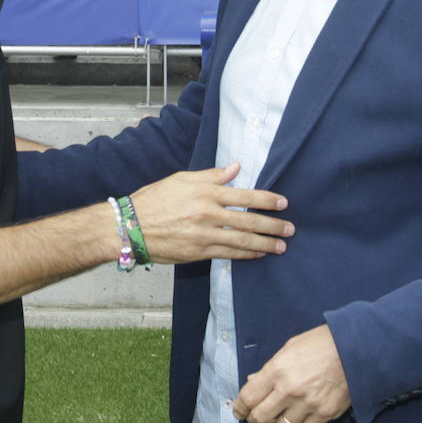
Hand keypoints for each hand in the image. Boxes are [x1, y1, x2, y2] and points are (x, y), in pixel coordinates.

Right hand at [129, 163, 292, 262]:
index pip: (245, 194)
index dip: (267, 200)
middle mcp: (209, 213)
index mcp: (206, 192)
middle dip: (273, 225)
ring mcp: (205, 235)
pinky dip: (246, 254)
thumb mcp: (182, 179)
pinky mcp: (199, 252)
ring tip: (281, 246)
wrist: (132, 226)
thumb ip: (212, 175)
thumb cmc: (155, 199)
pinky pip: (229, 254)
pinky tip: (258, 254)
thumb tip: (236, 167)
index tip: (283, 203)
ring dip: (265, 244)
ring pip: (242, 240)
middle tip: (290, 229)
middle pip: (249, 219)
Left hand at [232, 325, 351, 422]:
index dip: (240, 407)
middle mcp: (289, 390)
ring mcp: (308, 404)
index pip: (249, 397)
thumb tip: (253, 382)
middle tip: (254, 419)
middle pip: (261, 417)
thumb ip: (270, 368)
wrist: (354, 348)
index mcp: (277, 370)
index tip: (239, 411)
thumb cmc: (320, 343)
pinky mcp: (324, 414)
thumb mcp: (289, 347)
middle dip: (254, 420)